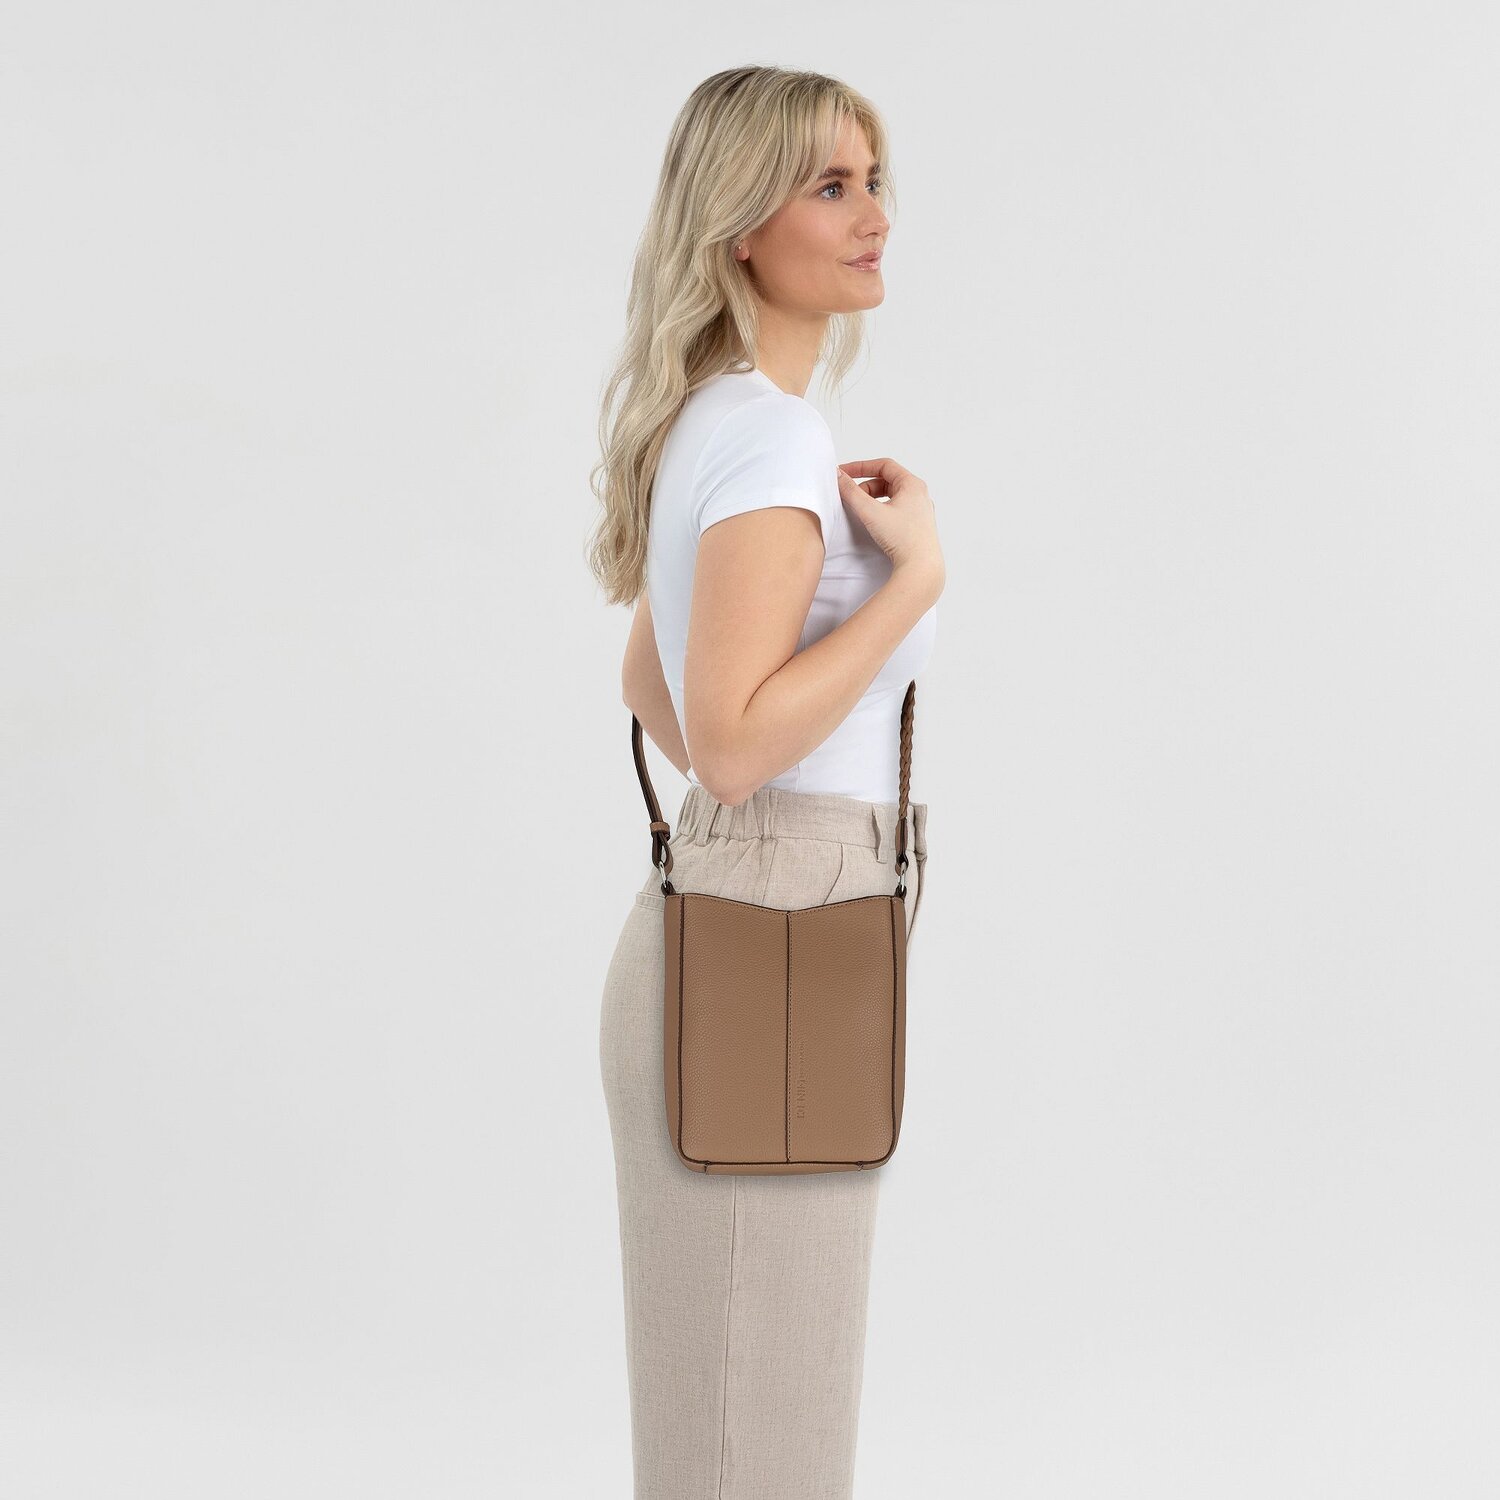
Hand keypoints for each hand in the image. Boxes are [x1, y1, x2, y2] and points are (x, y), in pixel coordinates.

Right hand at [836, 457, 945, 591]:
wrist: (920, 568)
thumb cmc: (903, 539)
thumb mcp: (870, 511)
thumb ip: (851, 492)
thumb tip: (839, 476)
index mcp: (913, 485)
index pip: (884, 465)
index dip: (861, 466)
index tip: (844, 472)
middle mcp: (919, 495)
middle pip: (886, 481)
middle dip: (865, 486)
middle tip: (849, 496)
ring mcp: (919, 511)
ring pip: (891, 496)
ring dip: (872, 499)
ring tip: (859, 510)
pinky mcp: (917, 526)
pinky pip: (896, 510)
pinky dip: (881, 510)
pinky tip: (872, 521)